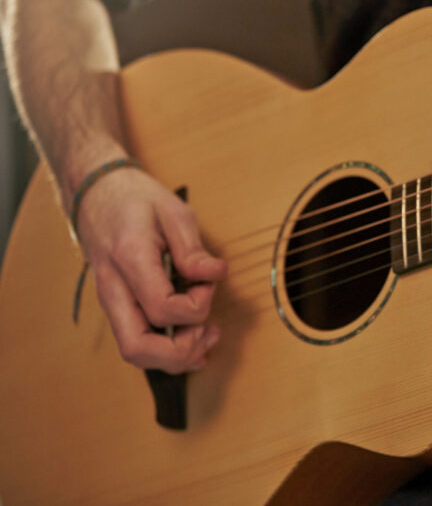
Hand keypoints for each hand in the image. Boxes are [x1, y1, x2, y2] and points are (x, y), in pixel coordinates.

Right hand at [74, 166, 226, 372]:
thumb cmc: (136, 200)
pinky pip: (138, 342)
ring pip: (135, 353)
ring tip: (207, 335)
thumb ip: (193, 248)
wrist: (97, 195)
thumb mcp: (173, 211)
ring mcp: (113, 302)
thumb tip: (214, 275)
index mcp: (129, 260)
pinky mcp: (119, 307)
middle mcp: (114, 289)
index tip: (209, 283)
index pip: (161, 308)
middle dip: (181, 351)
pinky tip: (194, 339)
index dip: (196, 306)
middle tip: (209, 329)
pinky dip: (167, 351)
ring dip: (175, 355)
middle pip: (137, 348)